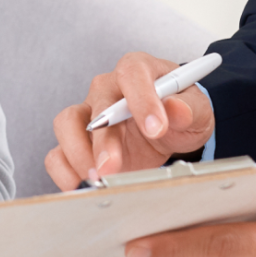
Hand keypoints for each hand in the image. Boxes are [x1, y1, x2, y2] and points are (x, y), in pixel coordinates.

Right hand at [45, 52, 215, 188]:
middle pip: (96, 106)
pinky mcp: (78, 143)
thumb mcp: (197, 110)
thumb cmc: (180, 111)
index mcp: (137, 71)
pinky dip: (65, 171)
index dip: (142, 100)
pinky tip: (82, 185)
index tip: (155, 129)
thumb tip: (176, 109)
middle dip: (103, 139)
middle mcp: (107, 90)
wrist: (171, 131)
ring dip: (78, 153)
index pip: (132, 75)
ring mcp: (88, 116)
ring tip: (98, 177)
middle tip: (113, 165)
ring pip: (67, 124)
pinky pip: (58, 153)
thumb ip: (188, 108)